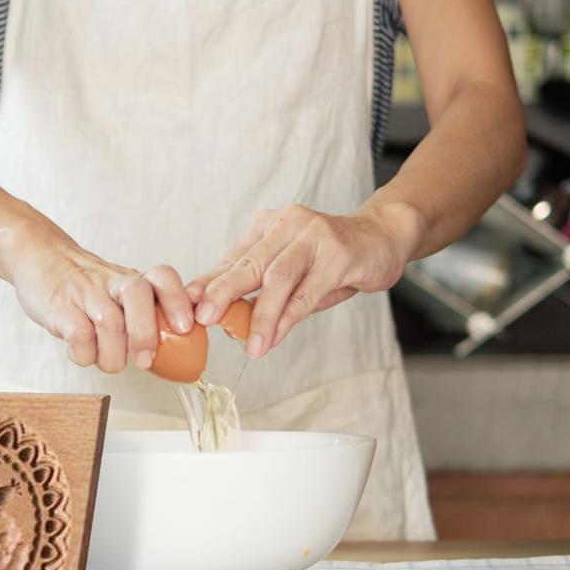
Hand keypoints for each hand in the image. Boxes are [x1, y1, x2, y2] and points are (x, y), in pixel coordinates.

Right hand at [0, 221, 193, 373]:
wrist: (39, 258)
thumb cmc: (86, 287)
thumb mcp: (118, 293)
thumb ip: (142, 317)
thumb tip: (170, 356)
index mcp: (132, 279)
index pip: (162, 277)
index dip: (177, 301)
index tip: (184, 327)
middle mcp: (112, 282)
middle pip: (138, 296)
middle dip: (145, 334)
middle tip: (144, 360)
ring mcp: (86, 293)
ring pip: (109, 322)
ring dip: (113, 355)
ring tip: (109, 362)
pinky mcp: (60, 308)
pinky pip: (79, 335)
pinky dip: (85, 355)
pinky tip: (83, 354)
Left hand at [186, 202, 422, 357]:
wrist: (382, 237)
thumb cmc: (331, 258)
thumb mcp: (290, 268)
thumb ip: (260, 288)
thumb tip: (224, 318)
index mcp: (267, 226)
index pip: (233, 258)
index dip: (209, 283)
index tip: (187, 306)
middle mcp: (286, 224)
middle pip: (250, 263)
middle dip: (223, 293)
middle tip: (203, 319)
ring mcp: (313, 235)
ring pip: (278, 278)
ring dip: (261, 315)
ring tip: (249, 345)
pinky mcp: (339, 253)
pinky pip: (308, 291)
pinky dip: (289, 317)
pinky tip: (275, 336)